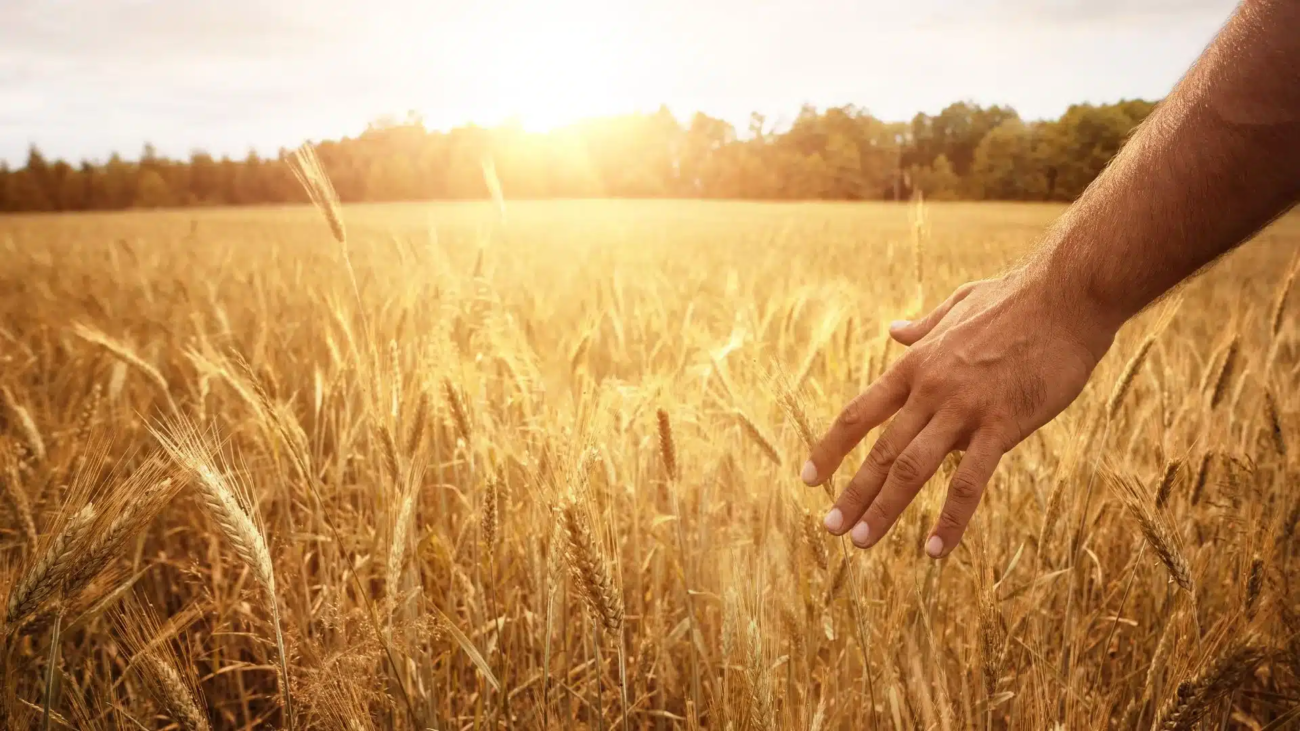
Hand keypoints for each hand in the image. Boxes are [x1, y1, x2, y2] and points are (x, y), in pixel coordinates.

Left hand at [802, 268, 1115, 557]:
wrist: (1069, 293)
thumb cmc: (1018, 299)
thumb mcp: (958, 306)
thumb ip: (924, 327)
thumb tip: (894, 330)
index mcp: (916, 365)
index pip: (860, 414)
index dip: (831, 448)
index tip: (809, 478)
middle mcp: (930, 389)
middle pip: (881, 451)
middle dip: (852, 493)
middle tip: (830, 528)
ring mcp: (965, 408)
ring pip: (912, 469)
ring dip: (884, 509)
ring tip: (861, 542)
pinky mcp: (1004, 423)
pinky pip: (970, 481)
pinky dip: (950, 518)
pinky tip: (936, 549)